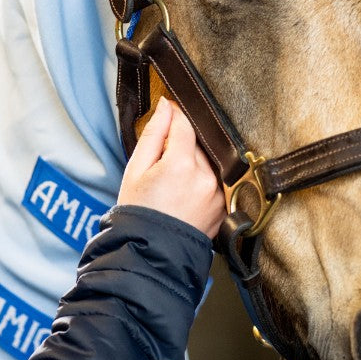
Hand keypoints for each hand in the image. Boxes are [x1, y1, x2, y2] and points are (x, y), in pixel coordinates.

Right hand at [118, 97, 226, 238]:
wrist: (150, 252)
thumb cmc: (139, 213)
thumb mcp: (136, 169)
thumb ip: (153, 134)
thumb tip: (166, 107)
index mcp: (181, 165)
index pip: (185, 125)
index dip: (175, 116)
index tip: (168, 113)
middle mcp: (205, 178)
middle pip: (198, 143)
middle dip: (181, 145)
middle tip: (162, 163)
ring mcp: (218, 193)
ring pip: (208, 161)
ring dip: (194, 162)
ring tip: (173, 182)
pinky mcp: (224, 205)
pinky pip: (216, 180)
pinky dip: (203, 180)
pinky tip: (185, 193)